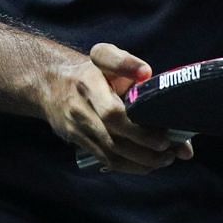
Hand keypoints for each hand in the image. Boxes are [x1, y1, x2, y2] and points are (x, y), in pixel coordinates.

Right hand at [41, 42, 194, 173]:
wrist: (49, 83)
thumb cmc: (88, 70)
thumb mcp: (103, 56)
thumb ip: (125, 62)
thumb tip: (147, 74)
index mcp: (89, 84)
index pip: (112, 113)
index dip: (139, 129)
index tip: (164, 136)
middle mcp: (81, 109)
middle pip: (116, 138)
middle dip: (147, 148)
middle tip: (172, 149)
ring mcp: (78, 129)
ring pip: (112, 154)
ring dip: (141, 162)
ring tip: (166, 159)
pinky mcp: (77, 142)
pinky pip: (105, 159)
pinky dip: (129, 166)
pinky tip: (147, 165)